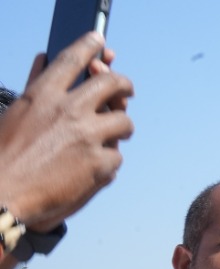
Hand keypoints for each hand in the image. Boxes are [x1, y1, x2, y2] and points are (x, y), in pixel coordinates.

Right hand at [0, 33, 134, 231]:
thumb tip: (45, 58)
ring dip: (119, 130)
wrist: (4, 196)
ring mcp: (88, 136)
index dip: (89, 46)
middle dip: (124, 86)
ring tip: (109, 139)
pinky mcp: (101, 163)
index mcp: (44, 95)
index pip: (72, 59)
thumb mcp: (16, 113)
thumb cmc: (5, 156)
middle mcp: (69, 110)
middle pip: (113, 84)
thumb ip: (36, 85)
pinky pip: (117, 157)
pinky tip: (89, 171)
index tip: (99, 41)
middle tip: (126, 92)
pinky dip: (106, 163)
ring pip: (124, 122)